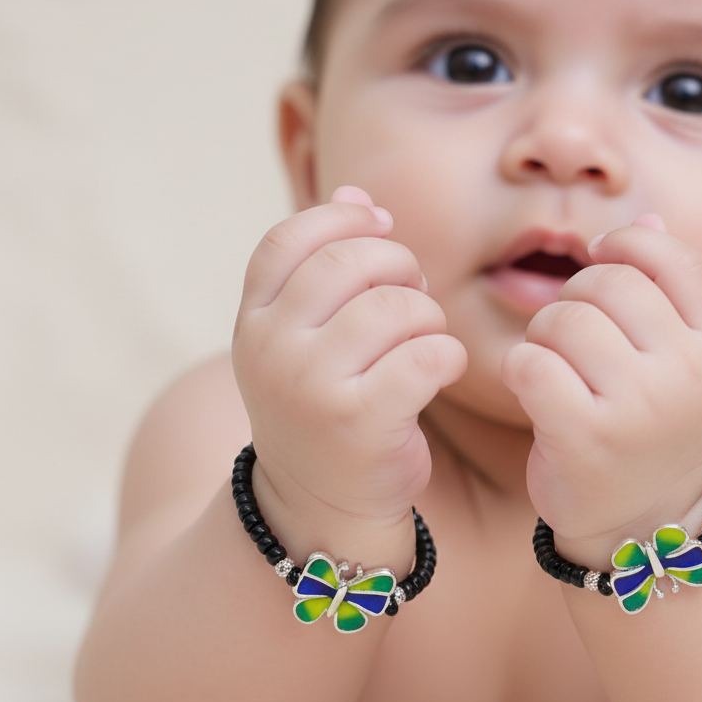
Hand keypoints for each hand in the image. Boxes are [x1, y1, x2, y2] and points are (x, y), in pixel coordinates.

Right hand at [233, 187, 466, 537]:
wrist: (321, 506)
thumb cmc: (325, 408)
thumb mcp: (305, 339)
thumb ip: (323, 268)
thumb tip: (356, 194)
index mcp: (252, 321)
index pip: (289, 239)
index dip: (343, 219)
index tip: (384, 228)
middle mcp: (271, 349)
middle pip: (351, 262)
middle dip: (401, 267)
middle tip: (416, 295)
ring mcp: (310, 385)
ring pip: (396, 308)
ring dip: (430, 318)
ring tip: (428, 341)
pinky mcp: (359, 421)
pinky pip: (427, 356)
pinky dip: (448, 356)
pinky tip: (442, 370)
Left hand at [502, 215, 701, 561]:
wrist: (643, 528)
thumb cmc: (655, 435)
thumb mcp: (685, 368)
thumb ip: (672, 295)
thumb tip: (645, 219)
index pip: (679, 262)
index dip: (631, 244)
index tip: (601, 257)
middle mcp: (686, 375)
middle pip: (608, 282)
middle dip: (574, 299)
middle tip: (569, 338)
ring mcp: (638, 408)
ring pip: (563, 319)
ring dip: (542, 336)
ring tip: (552, 368)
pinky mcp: (585, 437)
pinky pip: (530, 362)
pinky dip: (520, 369)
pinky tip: (532, 390)